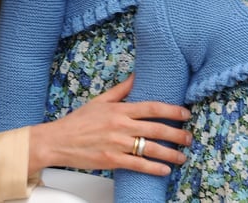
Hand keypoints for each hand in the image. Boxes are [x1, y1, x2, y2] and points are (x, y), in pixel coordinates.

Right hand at [28, 76, 191, 175]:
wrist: (57, 141)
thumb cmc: (78, 122)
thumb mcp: (100, 101)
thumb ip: (121, 90)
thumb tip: (136, 76)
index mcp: (119, 110)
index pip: (152, 107)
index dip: (172, 110)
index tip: (185, 113)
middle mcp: (121, 126)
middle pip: (156, 128)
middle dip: (177, 134)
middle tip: (189, 137)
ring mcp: (117, 144)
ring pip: (150, 148)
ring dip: (170, 153)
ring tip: (182, 157)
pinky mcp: (112, 160)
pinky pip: (138, 165)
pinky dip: (153, 168)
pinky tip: (164, 170)